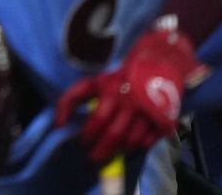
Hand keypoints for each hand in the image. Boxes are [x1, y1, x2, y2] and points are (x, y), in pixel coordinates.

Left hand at [55, 27, 208, 164]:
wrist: (159, 63)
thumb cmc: (120, 77)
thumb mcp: (94, 82)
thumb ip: (71, 99)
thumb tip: (57, 124)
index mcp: (111, 90)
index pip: (97, 119)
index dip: (89, 135)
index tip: (84, 143)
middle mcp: (130, 100)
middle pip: (113, 133)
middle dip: (101, 150)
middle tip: (94, 158)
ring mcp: (148, 110)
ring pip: (131, 141)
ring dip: (119, 149)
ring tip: (113, 149)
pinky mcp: (164, 118)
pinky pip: (148, 142)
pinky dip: (138, 147)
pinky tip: (131, 144)